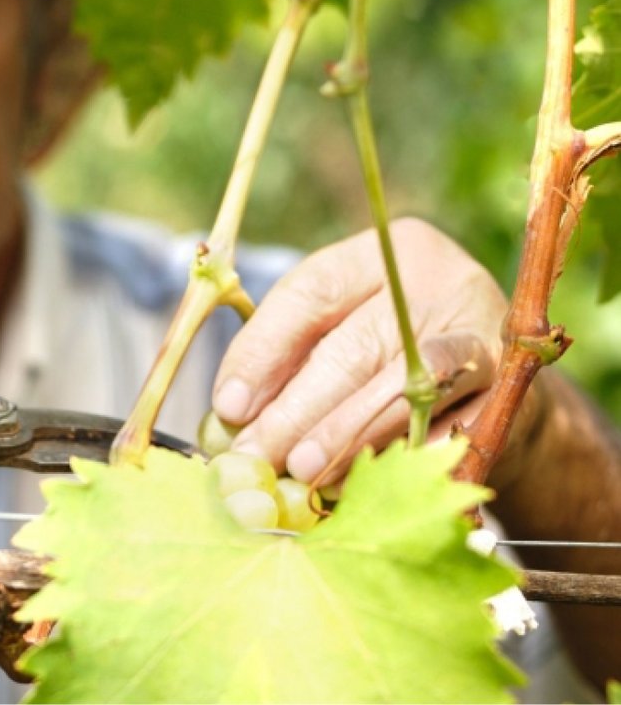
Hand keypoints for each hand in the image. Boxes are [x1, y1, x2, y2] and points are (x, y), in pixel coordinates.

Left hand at [211, 219, 504, 482]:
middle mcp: (437, 281)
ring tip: (298, 471)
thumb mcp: (339, 331)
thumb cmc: (388, 353)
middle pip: (353, 348)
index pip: (312, 291)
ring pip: (399, 389)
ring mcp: (478, 332)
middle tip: (254, 454)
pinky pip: (441, 427)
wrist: (493, 384)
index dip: (263, 350)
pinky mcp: (506, 389)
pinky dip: (391, 457)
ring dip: (341, 437)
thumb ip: (288, 360)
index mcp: (383, 253)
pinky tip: (352, 482)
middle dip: (296, 409)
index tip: (228, 405)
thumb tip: (229, 418)